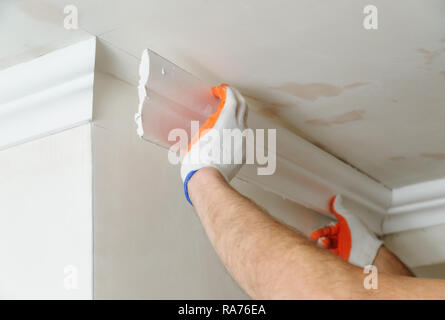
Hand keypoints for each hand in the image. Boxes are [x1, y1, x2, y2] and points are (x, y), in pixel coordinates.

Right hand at [181, 84, 247, 204]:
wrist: (208, 179)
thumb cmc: (199, 159)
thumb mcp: (199, 135)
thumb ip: (210, 124)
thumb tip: (213, 121)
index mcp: (227, 120)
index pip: (232, 98)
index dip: (226, 91)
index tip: (221, 90)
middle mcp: (239, 128)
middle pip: (242, 106)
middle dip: (235, 98)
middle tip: (227, 95)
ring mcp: (243, 141)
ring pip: (243, 122)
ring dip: (236, 115)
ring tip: (225, 115)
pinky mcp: (243, 152)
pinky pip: (241, 136)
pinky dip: (236, 130)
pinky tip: (227, 134)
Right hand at [310, 195, 382, 266]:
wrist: (369, 254)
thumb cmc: (362, 237)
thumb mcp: (349, 219)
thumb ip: (340, 209)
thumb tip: (337, 199)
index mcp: (345, 229)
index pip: (329, 229)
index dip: (321, 231)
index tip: (315, 234)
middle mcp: (344, 239)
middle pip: (327, 238)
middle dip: (320, 238)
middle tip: (316, 239)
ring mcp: (343, 249)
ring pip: (328, 247)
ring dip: (323, 246)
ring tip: (323, 244)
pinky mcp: (343, 259)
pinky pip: (331, 256)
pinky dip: (326, 254)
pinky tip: (324, 252)